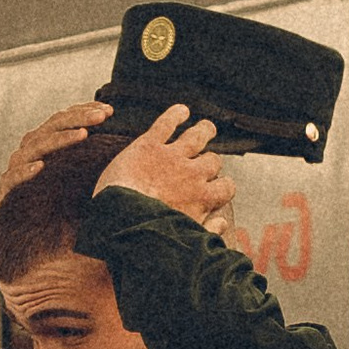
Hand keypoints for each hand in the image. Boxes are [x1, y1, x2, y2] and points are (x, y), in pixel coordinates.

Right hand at [0, 102, 112, 262]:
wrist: (11, 228)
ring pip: (37, 146)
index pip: (64, 118)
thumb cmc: (47, 200)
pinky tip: (41, 167)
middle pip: (53, 126)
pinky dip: (26, 171)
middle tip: (103, 116)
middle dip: (79, 118)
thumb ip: (87, 160)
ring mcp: (17, 166)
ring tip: (83, 135)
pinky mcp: (6, 188)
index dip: (85, 111)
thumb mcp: (70, 177)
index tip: (110, 111)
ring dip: (60, 139)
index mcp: (45, 142)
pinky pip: (14, 177)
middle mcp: (30, 148)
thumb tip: (122, 151)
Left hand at [94, 105, 231, 228]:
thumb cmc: (151, 235)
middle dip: (211, 161)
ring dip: (205, 131)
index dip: (224, 186)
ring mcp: (172, 157)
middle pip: (213, 161)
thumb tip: (223, 224)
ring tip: (207, 128)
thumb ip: (207, 230)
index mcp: (202, 198)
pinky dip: (175, 114)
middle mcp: (192, 174)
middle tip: (208, 160)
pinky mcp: (150, 145)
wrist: (122, 220)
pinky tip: (182, 110)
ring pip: (197, 137)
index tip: (217, 188)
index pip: (226, 187)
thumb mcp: (186, 237)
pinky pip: (167, 124)